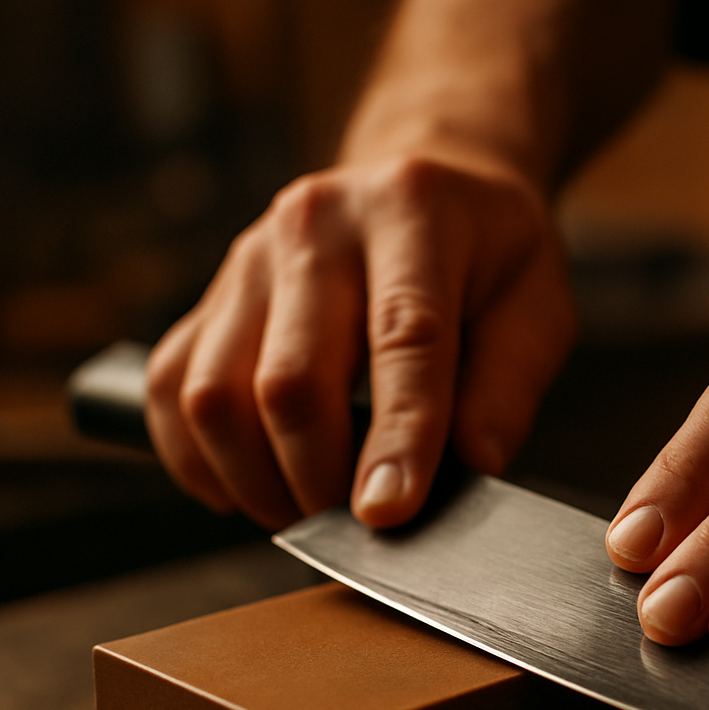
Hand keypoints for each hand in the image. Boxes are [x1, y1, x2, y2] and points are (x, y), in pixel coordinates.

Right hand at [146, 156, 575, 529]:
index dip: (398, 438)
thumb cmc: (487, 258)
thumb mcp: (537, 306)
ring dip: (257, 480)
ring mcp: (248, 258)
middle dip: (320, 478)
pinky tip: (253, 482)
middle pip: (289, 380)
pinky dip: (202, 462)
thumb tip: (469, 469)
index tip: (389, 513)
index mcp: (412, 212)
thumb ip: (507, 389)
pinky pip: (171, 395)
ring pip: (213, 396)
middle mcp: (316, 223)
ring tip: (309, 507)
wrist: (425, 186)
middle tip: (358, 524)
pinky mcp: (207, 297)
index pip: (403, 339)